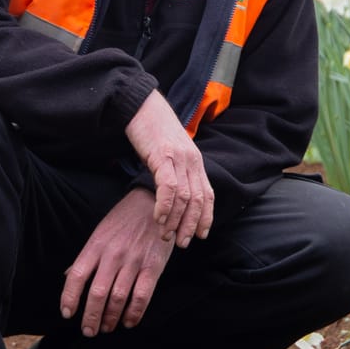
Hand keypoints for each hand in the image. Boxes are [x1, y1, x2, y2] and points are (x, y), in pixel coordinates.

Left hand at [60, 188, 173, 335]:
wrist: (153, 203)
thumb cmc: (123, 220)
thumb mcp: (100, 233)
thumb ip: (86, 257)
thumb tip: (68, 277)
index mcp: (96, 245)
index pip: (77, 276)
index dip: (69, 297)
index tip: (67, 314)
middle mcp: (113, 254)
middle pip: (97, 293)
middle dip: (90, 317)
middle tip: (88, 331)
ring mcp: (133, 261)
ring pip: (118, 298)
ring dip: (110, 318)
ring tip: (106, 328)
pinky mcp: (153, 267)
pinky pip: (141, 296)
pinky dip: (134, 313)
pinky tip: (128, 322)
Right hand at [123, 91, 213, 246]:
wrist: (141, 105)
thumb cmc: (152, 130)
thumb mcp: (170, 152)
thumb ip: (176, 171)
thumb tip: (176, 194)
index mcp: (195, 161)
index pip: (208, 194)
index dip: (206, 217)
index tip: (201, 235)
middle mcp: (192, 160)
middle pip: (198, 200)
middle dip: (191, 225)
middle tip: (182, 243)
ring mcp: (179, 158)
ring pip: (185, 197)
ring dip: (176, 220)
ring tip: (166, 235)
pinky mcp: (163, 155)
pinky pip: (168, 187)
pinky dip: (165, 206)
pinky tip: (158, 217)